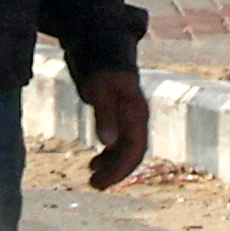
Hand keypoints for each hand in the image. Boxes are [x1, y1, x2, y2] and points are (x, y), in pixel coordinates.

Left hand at [81, 67, 153, 191]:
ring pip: (124, 149)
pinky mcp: (116, 114)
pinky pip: (117, 141)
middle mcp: (136, 118)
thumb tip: (108, 143)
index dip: (121, 168)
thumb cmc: (99, 65)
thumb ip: (105, 114)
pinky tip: (94, 163)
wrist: (100, 45)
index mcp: (136, 114)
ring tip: (93, 178)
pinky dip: (108, 154)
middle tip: (95, 185)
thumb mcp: (98, 88)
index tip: (102, 181)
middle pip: (132, 152)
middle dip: (117, 171)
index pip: (135, 149)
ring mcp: (127, 117)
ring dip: (112, 165)